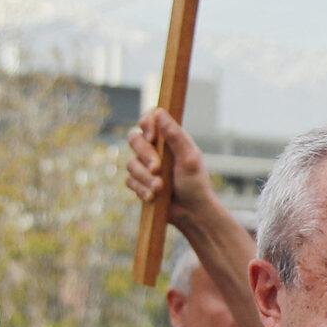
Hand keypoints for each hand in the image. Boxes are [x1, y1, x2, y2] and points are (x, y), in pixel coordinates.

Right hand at [125, 109, 214, 224]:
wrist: (193, 214)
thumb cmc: (196, 185)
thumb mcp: (189, 159)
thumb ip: (175, 136)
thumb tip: (159, 112)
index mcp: (169, 140)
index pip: (149, 119)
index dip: (146, 124)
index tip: (153, 138)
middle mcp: (156, 150)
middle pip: (134, 139)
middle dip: (145, 155)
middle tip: (158, 169)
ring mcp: (146, 166)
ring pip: (131, 163)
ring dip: (145, 178)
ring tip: (160, 189)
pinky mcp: (140, 182)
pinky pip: (129, 181)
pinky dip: (141, 189)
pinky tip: (153, 197)